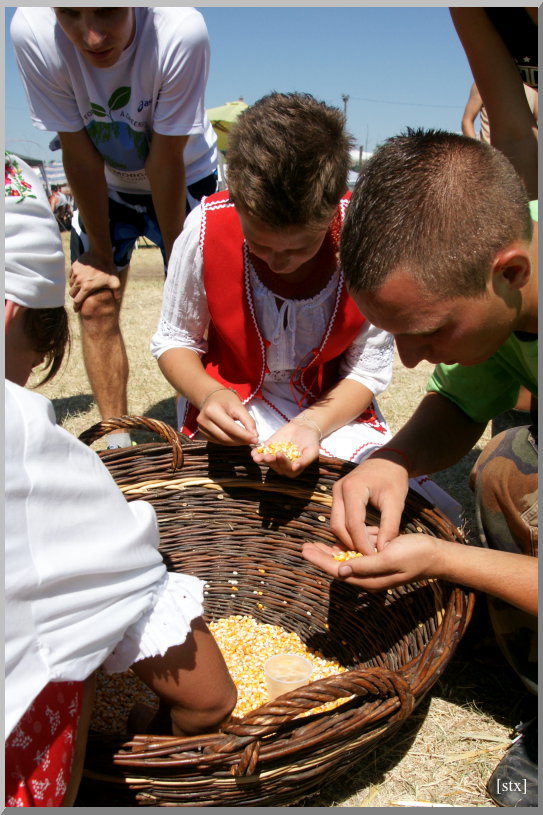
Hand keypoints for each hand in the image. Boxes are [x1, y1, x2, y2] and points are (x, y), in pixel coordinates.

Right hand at [69, 252, 120, 311]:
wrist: (101, 253)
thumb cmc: (108, 269)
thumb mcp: (115, 282)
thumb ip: (116, 292)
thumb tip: (118, 301)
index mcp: (87, 288)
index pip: (77, 301)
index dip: (76, 307)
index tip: (76, 310)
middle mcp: (79, 282)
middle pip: (72, 293)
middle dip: (75, 296)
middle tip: (80, 297)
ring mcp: (75, 274)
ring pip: (71, 284)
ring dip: (75, 287)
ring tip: (81, 286)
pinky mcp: (74, 267)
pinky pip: (71, 276)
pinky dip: (74, 278)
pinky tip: (80, 277)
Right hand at [197, 389, 258, 445]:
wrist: (211, 398)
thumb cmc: (226, 400)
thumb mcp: (239, 406)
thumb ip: (248, 420)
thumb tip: (255, 436)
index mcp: (212, 410)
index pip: (230, 427)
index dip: (243, 435)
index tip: (256, 439)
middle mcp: (203, 420)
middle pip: (225, 437)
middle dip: (241, 440)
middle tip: (253, 440)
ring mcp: (201, 429)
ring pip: (223, 442)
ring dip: (237, 443)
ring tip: (246, 439)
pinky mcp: (203, 434)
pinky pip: (219, 442)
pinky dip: (230, 442)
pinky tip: (237, 438)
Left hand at [250, 418, 320, 477]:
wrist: (304, 427)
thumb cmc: (311, 441)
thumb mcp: (312, 451)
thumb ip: (305, 461)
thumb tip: (295, 468)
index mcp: (294, 469)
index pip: (287, 469)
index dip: (283, 463)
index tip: (280, 454)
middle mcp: (283, 465)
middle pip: (276, 466)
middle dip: (272, 461)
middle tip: (269, 456)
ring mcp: (275, 457)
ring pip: (268, 460)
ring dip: (262, 459)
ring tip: (258, 457)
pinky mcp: (269, 448)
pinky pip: (262, 452)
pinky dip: (257, 452)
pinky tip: (253, 452)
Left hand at [302, 533, 441, 591]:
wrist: (436, 554)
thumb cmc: (415, 556)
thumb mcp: (389, 558)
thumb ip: (365, 565)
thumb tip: (341, 569)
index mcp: (370, 578)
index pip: (339, 570)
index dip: (321, 561)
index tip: (306, 551)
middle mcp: (369, 574)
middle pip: (339, 566)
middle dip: (321, 557)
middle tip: (304, 547)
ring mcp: (374, 566)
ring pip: (347, 559)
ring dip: (332, 551)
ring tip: (314, 543)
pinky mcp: (380, 556)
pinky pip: (360, 552)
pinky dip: (348, 545)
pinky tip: (337, 539)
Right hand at [330, 457, 408, 554]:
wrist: (388, 461)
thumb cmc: (394, 479)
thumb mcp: (396, 503)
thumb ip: (390, 527)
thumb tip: (383, 551)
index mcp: (353, 489)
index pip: (353, 524)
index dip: (362, 544)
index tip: (374, 558)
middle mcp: (338, 490)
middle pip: (338, 526)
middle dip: (352, 544)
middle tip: (368, 558)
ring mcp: (335, 492)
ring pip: (335, 524)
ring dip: (348, 539)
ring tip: (366, 550)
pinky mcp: (337, 497)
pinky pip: (338, 519)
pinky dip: (348, 532)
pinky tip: (362, 540)